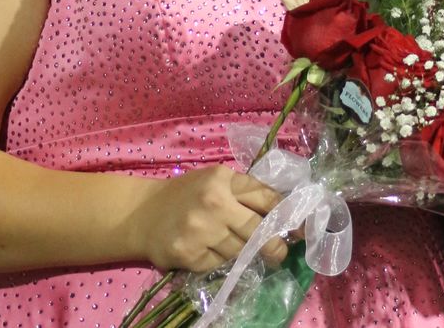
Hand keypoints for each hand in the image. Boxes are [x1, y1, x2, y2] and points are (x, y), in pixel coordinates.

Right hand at [128, 165, 288, 272]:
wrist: (141, 214)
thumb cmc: (187, 194)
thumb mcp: (217, 180)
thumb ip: (246, 190)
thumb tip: (283, 208)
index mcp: (223, 179)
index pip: (266, 197)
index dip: (286, 214)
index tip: (302, 228)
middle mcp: (213, 203)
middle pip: (257, 229)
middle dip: (274, 244)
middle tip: (281, 252)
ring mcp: (199, 231)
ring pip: (239, 250)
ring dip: (245, 252)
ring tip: (242, 248)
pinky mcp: (187, 255)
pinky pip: (218, 264)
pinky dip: (221, 261)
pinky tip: (213, 251)